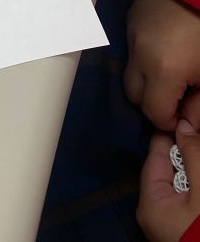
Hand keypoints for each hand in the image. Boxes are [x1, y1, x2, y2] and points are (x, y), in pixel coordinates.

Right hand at [125, 0, 199, 129]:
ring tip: (172, 69)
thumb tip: (187, 123)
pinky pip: (132, 45)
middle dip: (152, 101)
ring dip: (147, 76)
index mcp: (163, 71)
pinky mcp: (132, 16)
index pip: (153, 112)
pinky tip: (166, 46)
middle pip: (133, 94)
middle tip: (176, 95)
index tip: (183, 114)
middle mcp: (139, 53)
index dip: (169, 121)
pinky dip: (145, 53)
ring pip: (130, 69)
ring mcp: (132, 32)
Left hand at [137, 121, 199, 241]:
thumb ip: (195, 157)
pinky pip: (193, 201)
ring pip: (186, 185)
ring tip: (198, 143)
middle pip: (172, 168)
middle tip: (197, 130)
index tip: (186, 115)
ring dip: (197, 169)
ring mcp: (174, 225)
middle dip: (189, 152)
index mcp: (151, 203)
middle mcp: (157, 214)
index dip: (173, 133)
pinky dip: (199, 189)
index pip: (156, 153)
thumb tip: (185, 126)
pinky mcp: (188, 229)